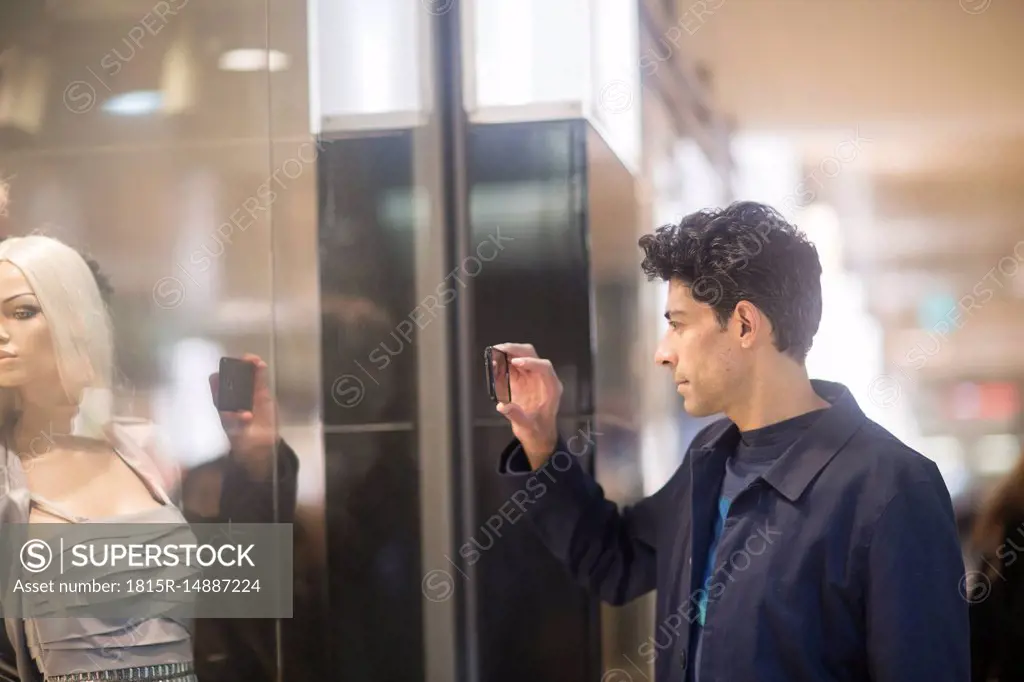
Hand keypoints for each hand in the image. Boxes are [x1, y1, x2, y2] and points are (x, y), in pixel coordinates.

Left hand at [210, 353, 276, 479]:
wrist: (259, 445)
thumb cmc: (243, 439)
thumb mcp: (238, 433)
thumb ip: (241, 424)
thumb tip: (246, 415)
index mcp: (222, 402)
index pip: (216, 385)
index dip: (219, 378)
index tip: (225, 373)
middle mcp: (233, 395)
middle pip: (231, 375)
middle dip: (235, 367)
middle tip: (242, 363)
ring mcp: (247, 392)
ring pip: (245, 374)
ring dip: (247, 364)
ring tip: (253, 360)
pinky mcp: (260, 393)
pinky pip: (259, 379)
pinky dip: (259, 371)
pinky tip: (261, 365)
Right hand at [493, 343, 561, 468]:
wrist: (538, 436)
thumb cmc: (538, 431)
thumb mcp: (528, 427)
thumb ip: (516, 416)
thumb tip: (503, 406)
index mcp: (551, 388)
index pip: (544, 367)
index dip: (531, 362)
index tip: (515, 363)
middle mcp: (542, 379)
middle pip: (532, 356)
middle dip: (516, 350)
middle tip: (499, 349)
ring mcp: (531, 377)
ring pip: (521, 357)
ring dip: (507, 353)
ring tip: (493, 354)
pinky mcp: (520, 380)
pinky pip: (511, 366)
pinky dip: (502, 363)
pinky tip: (493, 364)